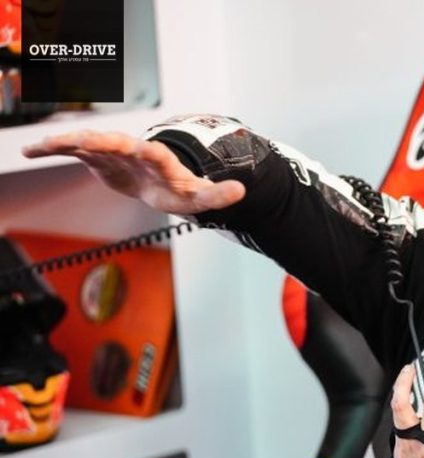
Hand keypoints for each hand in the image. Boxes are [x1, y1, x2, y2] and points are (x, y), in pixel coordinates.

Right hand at [22, 130, 244, 214]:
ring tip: (41, 145)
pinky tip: (28, 151)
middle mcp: (133, 150)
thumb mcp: (201, 197)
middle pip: (114, 143)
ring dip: (66, 143)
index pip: (152, 153)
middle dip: (97, 141)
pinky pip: (73, 150)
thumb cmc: (182, 188)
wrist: (163, 179)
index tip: (134, 148)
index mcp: (159, 160)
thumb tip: (241, 192)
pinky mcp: (97, 156)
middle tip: (78, 141)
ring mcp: (113, 151)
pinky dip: (53, 149)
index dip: (144, 151)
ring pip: (88, 143)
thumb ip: (218, 195)